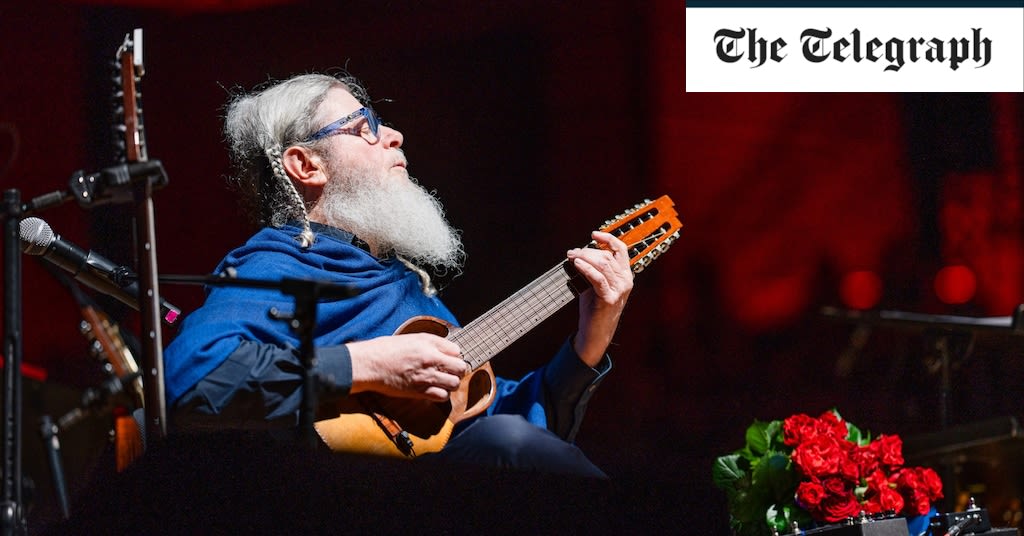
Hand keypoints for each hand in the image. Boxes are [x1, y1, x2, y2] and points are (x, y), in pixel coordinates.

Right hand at [347, 333, 467, 400]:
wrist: (370, 364)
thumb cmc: (386, 349)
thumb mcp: (411, 338)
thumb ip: (430, 342)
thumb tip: (446, 349)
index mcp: (428, 343)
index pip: (457, 350)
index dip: (453, 355)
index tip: (448, 359)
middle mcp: (430, 359)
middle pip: (460, 367)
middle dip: (457, 370)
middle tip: (450, 372)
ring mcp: (426, 376)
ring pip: (454, 383)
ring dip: (450, 384)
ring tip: (443, 382)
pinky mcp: (419, 391)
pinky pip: (442, 396)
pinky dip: (441, 395)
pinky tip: (435, 391)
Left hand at [567, 231, 633, 366]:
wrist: (596, 332)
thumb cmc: (595, 306)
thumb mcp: (596, 284)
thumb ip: (593, 268)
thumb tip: (578, 251)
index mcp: (625, 275)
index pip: (621, 249)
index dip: (608, 238)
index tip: (594, 234)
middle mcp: (625, 281)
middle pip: (607, 256)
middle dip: (587, 251)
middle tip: (572, 253)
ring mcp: (619, 290)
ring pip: (602, 264)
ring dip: (584, 257)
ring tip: (571, 256)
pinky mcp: (609, 298)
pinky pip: (597, 278)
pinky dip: (586, 268)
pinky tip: (577, 264)